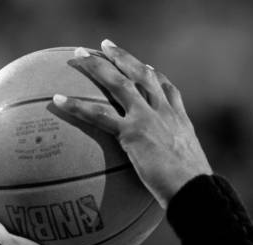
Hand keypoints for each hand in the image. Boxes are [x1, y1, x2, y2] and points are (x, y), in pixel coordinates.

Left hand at [53, 40, 211, 207]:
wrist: (194, 189)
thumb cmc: (193, 190)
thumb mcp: (189, 171)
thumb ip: (176, 166)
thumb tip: (169, 184)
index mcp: (179, 119)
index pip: (166, 88)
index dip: (154, 75)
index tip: (145, 66)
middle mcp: (164, 111)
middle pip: (141, 74)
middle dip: (122, 57)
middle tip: (104, 45)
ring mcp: (148, 118)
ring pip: (119, 83)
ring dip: (97, 66)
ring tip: (78, 56)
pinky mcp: (133, 132)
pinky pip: (99, 115)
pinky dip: (77, 106)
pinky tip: (58, 100)